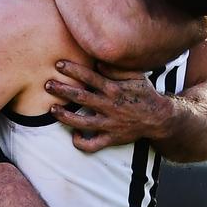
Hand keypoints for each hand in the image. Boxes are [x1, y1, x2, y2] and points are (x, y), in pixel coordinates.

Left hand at [45, 60, 169, 151]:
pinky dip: (80, 142)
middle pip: (81, 98)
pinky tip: (73, 134)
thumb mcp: (135, 76)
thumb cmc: (144, 94)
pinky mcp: (111, 139)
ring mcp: (110, 125)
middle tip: (47, 84)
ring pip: (82, 123)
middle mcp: (110, 107)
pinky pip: (92, 145)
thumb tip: (97, 61)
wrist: (158, 118)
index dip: (73, 70)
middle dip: (62, 90)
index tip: (58, 64)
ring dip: (64, 116)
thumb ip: (116, 68)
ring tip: (52, 110)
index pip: (90, 77)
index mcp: (114, 89)